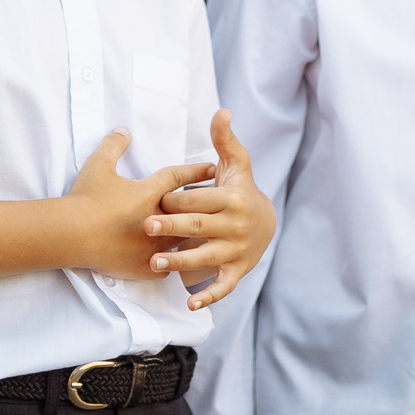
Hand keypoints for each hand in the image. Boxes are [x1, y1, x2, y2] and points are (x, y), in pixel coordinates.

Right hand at [69, 131, 208, 280]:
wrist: (72, 234)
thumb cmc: (86, 198)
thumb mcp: (98, 165)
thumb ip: (113, 145)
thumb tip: (123, 130)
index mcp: (150, 193)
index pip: (179, 178)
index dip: (195, 171)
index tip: (213, 168)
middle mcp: (158, 219)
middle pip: (189, 212)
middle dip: (204, 205)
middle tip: (218, 202)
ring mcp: (152, 246)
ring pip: (181, 241)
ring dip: (191, 237)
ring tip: (205, 236)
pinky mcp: (143, 267)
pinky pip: (166, 267)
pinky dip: (171, 264)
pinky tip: (178, 264)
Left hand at [148, 110, 276, 308]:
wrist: (267, 222)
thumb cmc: (241, 189)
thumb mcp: (237, 163)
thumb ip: (225, 139)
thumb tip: (221, 110)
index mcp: (232, 199)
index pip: (202, 198)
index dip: (179, 198)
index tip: (156, 197)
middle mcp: (236, 226)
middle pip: (200, 227)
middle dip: (173, 226)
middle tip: (147, 225)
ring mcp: (237, 251)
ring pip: (206, 258)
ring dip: (181, 262)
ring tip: (155, 263)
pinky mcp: (237, 271)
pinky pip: (222, 286)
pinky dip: (208, 296)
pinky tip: (189, 303)